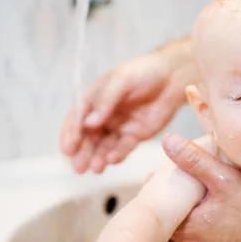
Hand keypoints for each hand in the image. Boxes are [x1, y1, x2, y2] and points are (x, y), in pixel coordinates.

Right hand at [60, 37, 195, 173]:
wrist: (173, 77)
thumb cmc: (144, 72)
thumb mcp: (121, 81)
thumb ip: (106, 101)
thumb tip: (88, 123)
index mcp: (95, 99)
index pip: (77, 118)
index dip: (71, 134)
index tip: (68, 150)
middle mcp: (104, 115)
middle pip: (89, 137)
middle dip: (82, 153)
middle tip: (78, 168)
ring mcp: (119, 126)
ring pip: (104, 146)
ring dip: (98, 158)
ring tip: (96, 169)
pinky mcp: (135, 134)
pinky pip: (123, 147)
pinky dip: (117, 155)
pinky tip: (112, 160)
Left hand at [161, 133, 240, 241]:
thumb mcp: (224, 178)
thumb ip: (194, 159)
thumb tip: (168, 141)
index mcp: (185, 227)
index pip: (163, 207)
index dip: (169, 193)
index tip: (178, 182)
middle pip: (175, 222)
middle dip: (182, 207)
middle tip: (196, 193)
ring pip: (188, 236)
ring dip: (194, 223)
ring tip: (208, 207)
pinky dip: (206, 238)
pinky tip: (219, 226)